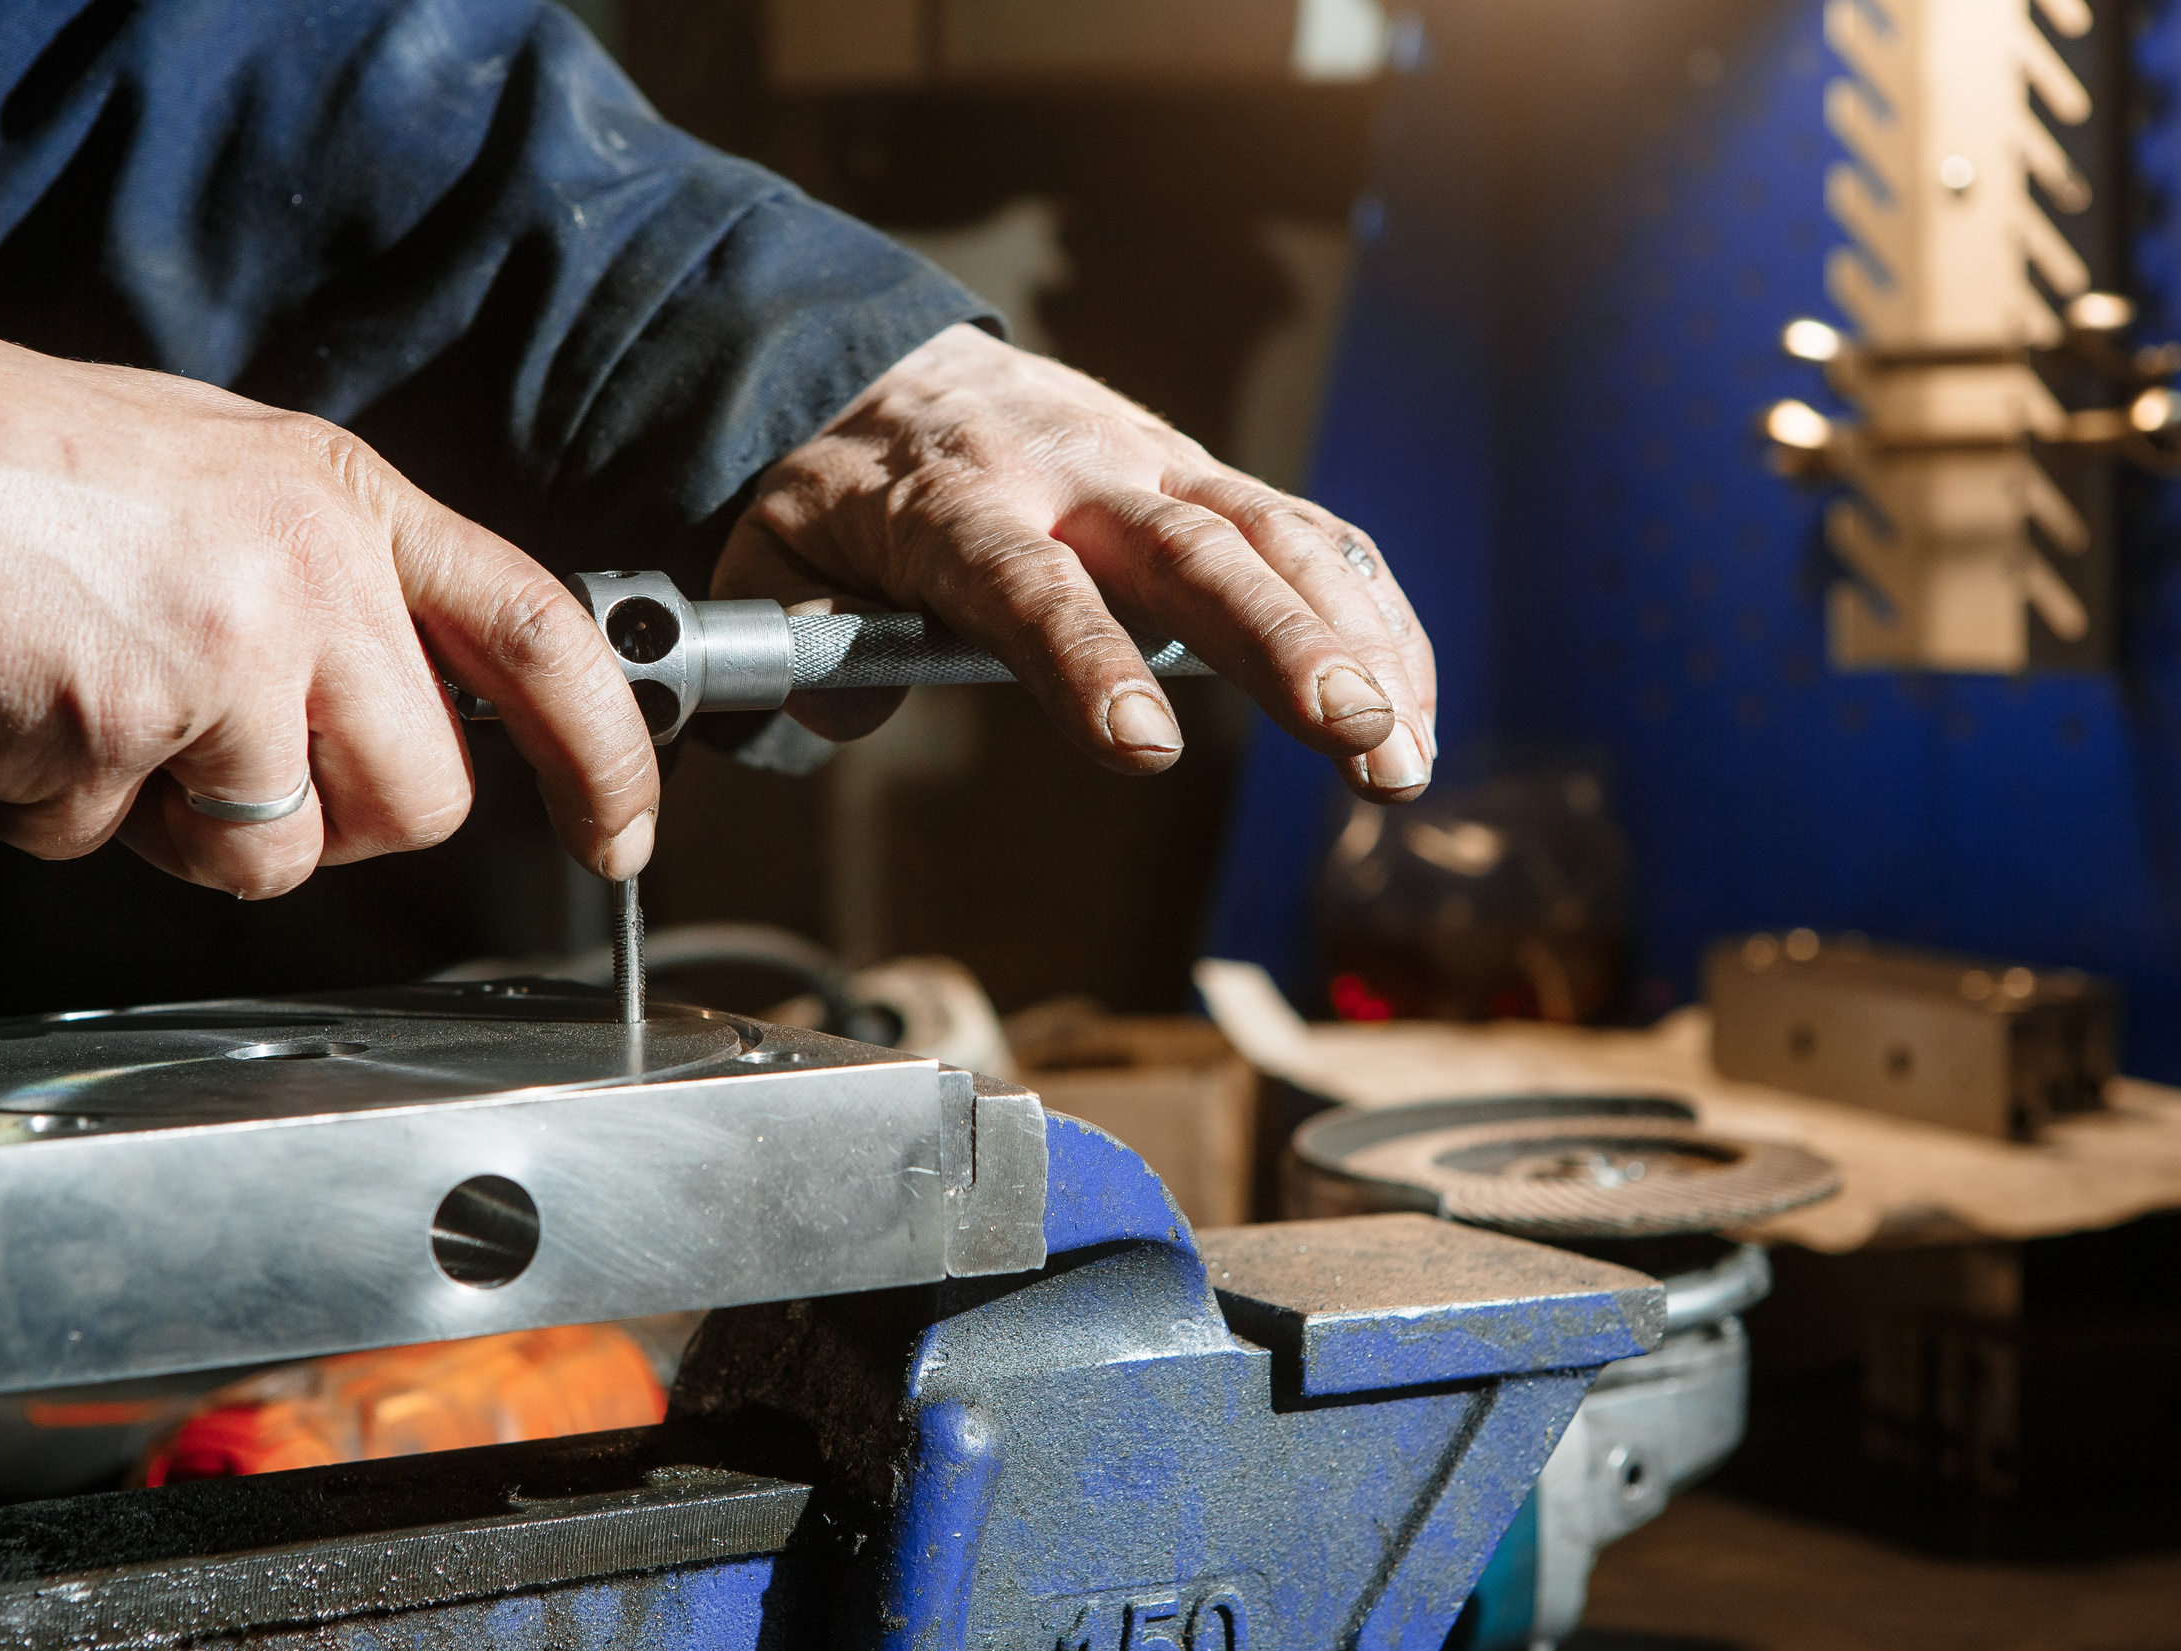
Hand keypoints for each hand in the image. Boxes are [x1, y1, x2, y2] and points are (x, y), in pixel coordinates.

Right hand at [0, 310, 658, 895]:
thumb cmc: (31, 466)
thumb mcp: (228, 475)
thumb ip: (336, 579)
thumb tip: (403, 692)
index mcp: (349, 504)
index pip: (539, 635)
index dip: (603, 748)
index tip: (622, 831)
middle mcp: (313, 577)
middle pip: (420, 800)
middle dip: (333, 818)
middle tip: (226, 752)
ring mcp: (228, 654)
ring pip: (280, 856)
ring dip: (189, 828)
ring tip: (106, 707)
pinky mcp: (132, 725)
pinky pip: (124, 846)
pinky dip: (65, 812)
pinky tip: (29, 710)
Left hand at [712, 324, 1435, 799]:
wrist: (897, 368)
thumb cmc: (844, 485)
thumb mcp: (770, 550)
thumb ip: (785, 634)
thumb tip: (832, 710)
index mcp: (959, 502)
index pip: (1029, 585)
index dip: (1087, 662)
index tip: (1145, 748)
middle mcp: (1076, 473)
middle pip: (1194, 557)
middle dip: (1286, 649)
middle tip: (1358, 738)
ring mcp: (1156, 466)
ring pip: (1275, 539)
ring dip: (1356, 642)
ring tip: (1403, 752)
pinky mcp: (1207, 479)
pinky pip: (1307, 535)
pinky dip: (1369, 613)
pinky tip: (1409, 701)